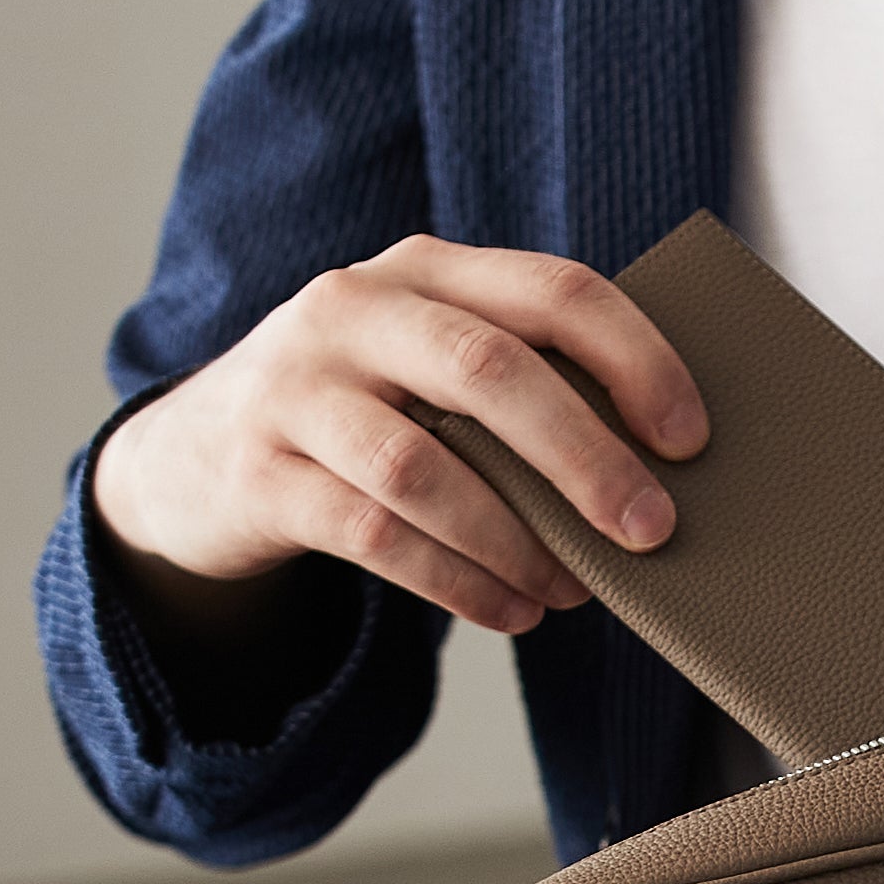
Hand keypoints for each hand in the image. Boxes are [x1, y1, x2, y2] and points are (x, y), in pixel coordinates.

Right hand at [89, 238, 708, 641]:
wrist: (193, 459)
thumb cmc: (364, 414)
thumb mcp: (428, 367)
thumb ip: (520, 383)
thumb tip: (664, 469)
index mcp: (425, 271)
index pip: (553, 290)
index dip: (635, 359)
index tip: (690, 439)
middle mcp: (353, 310)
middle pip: (491, 370)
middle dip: (585, 456)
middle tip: (651, 531)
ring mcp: (295, 389)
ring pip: (427, 467)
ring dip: (518, 540)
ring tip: (573, 590)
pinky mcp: (260, 475)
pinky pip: (376, 536)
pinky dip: (458, 582)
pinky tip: (511, 612)